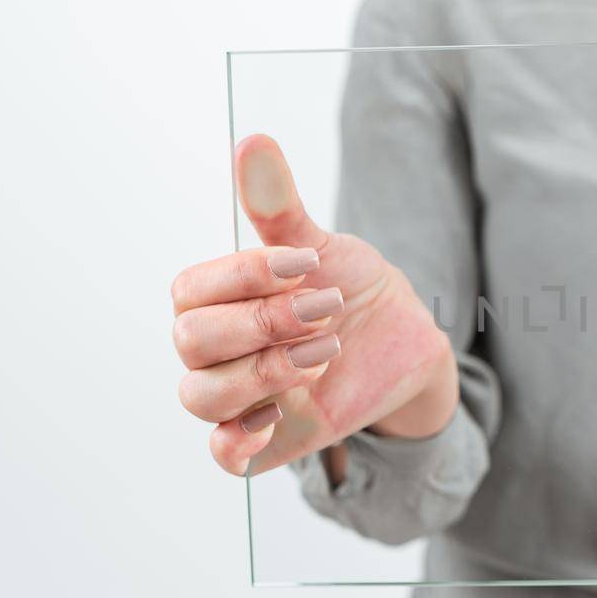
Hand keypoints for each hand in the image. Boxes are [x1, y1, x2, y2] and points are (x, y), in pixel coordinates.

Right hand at [170, 135, 455, 475]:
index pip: (190, 290)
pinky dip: (237, 441)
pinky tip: (280, 414)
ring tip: (325, 351)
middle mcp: (218, 349)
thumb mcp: (326, 248)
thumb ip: (282, 209)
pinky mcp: (268, 439)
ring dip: (264, 371)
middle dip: (262, 323)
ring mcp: (240, 396)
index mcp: (219, 299)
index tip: (309, 262)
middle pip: (191, 342)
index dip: (244, 275)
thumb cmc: (351, 288)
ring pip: (201, 396)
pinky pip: (223, 456)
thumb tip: (253, 141)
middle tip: (327, 309)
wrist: (405, 342)